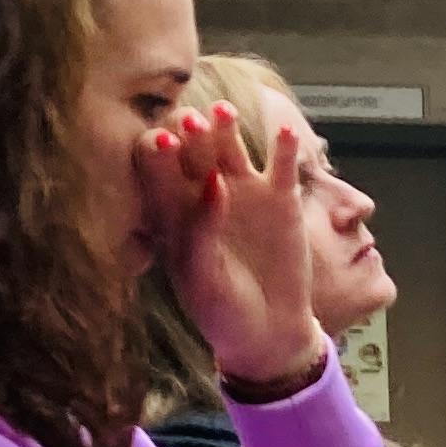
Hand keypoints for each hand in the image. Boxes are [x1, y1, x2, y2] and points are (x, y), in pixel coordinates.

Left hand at [141, 108, 321, 394]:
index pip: (158, 171)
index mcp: (172, 210)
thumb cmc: (223, 311)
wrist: (268, 333)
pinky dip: (285, 146)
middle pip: (192, 149)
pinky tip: (288, 131)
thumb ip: (202, 232)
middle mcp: (203, 191)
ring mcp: (242, 188)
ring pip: (230, 145)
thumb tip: (216, 182)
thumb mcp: (203, 280)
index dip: (159, 154)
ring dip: (225, 126)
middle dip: (189, 132)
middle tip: (191, 122)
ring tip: (224, 113)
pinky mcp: (280, 196)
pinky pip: (281, 164)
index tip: (163, 144)